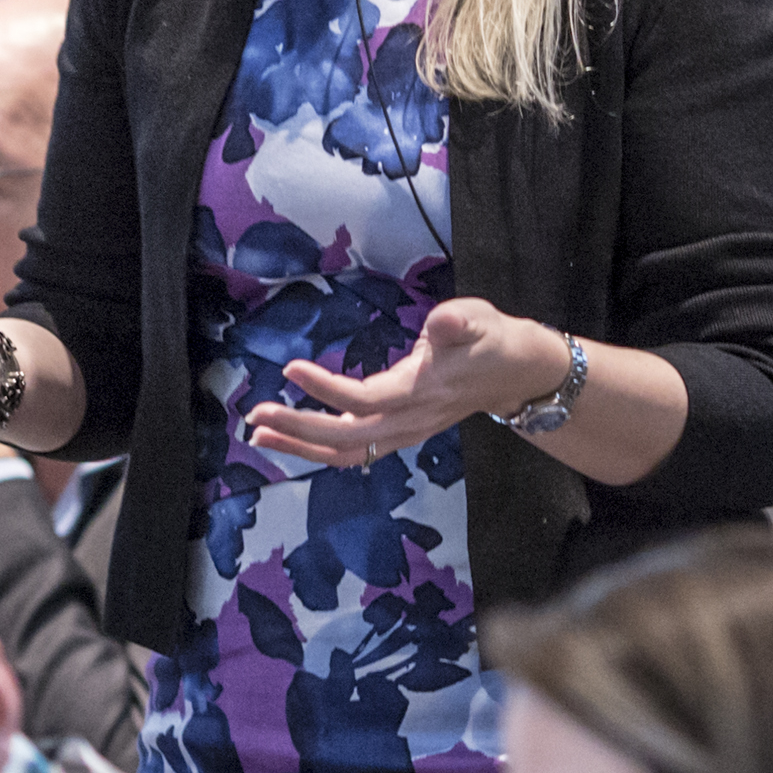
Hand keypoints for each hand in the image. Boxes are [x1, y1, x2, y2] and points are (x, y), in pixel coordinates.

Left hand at [252, 299, 565, 466]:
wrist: (516, 373)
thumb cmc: (491, 339)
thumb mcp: (478, 319)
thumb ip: (457, 323)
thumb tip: (442, 322)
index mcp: (421, 391)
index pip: (365, 399)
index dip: (325, 388)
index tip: (290, 368)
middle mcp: (409, 421)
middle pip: (346, 438)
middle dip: (297, 429)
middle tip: (255, 415)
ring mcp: (403, 433)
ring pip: (346, 452)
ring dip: (300, 447)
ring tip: (259, 435)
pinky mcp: (399, 433)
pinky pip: (354, 450)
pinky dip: (317, 447)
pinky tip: (289, 439)